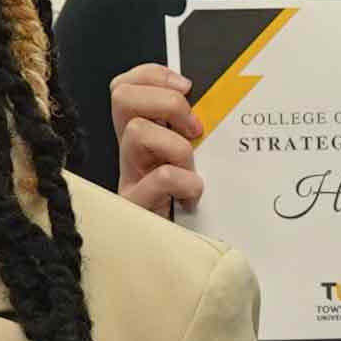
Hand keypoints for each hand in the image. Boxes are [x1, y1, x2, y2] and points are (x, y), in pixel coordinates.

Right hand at [109, 58, 204, 218]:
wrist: (180, 265)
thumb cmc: (194, 213)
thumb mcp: (194, 164)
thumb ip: (193, 137)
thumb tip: (218, 106)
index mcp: (142, 138)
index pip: (125, 87)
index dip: (152, 75)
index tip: (186, 88)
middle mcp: (129, 155)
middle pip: (122, 97)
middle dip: (164, 103)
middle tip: (192, 128)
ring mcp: (129, 179)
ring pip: (137, 132)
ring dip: (177, 147)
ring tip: (192, 168)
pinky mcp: (135, 209)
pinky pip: (159, 177)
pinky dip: (184, 181)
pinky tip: (194, 195)